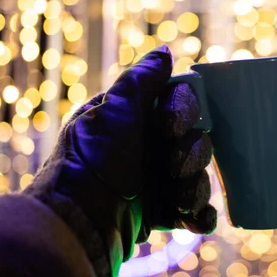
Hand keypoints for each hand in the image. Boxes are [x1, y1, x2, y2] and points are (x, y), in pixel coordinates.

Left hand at [25, 45, 216, 276]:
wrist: (76, 224)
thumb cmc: (91, 161)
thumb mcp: (113, 111)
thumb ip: (141, 80)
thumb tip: (164, 52)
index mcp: (136, 120)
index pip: (180, 106)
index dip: (184, 114)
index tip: (171, 128)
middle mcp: (148, 149)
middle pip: (196, 143)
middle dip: (192, 155)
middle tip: (173, 167)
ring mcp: (155, 184)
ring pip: (198, 179)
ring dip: (195, 188)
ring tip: (179, 200)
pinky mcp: (160, 216)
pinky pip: (194, 213)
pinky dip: (200, 216)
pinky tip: (195, 219)